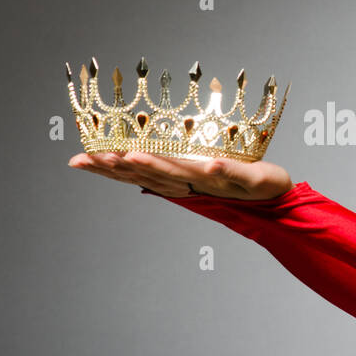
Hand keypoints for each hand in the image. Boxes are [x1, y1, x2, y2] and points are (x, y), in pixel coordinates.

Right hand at [68, 150, 292, 200]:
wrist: (278, 200)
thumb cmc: (236, 181)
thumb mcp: (198, 170)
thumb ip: (168, 165)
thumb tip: (134, 155)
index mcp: (180, 179)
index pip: (137, 174)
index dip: (106, 168)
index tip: (77, 160)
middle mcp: (194, 184)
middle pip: (153, 174)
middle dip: (121, 166)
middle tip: (94, 158)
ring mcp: (220, 183)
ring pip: (185, 175)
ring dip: (159, 167)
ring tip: (133, 156)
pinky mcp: (250, 179)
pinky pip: (234, 174)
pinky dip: (221, 171)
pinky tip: (209, 166)